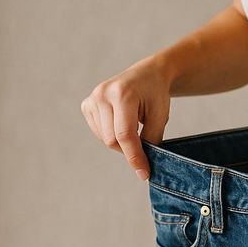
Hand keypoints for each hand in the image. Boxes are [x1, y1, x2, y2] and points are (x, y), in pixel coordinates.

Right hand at [80, 56, 172, 180]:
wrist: (148, 73)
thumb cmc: (156, 93)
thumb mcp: (160, 115)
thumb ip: (151, 139)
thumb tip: (142, 165)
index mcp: (122, 94)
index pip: (125, 135)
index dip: (135, 157)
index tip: (144, 173)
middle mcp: (102, 95)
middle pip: (112, 140)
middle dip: (129, 150)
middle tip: (145, 146)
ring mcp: (92, 99)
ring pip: (104, 139)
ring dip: (120, 142)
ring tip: (134, 126)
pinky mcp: (87, 104)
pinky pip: (98, 132)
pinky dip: (111, 135)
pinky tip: (121, 121)